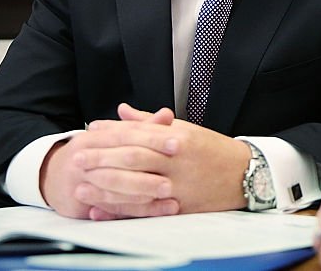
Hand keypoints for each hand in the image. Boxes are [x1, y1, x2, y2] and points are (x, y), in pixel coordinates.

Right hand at [39, 104, 179, 219]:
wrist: (51, 175)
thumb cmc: (90, 154)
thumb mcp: (112, 137)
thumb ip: (142, 126)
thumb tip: (167, 114)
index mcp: (95, 136)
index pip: (128, 134)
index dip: (154, 138)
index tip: (178, 143)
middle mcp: (86, 156)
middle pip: (123, 160)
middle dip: (152, 166)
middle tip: (177, 169)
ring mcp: (82, 180)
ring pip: (118, 186)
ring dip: (145, 189)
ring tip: (170, 193)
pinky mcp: (82, 203)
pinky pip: (113, 207)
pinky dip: (136, 208)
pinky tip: (156, 209)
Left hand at [75, 103, 250, 218]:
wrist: (244, 174)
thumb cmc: (213, 150)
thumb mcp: (185, 129)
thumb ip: (150, 122)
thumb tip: (121, 110)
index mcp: (177, 137)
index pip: (137, 133)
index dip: (111, 133)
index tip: (89, 132)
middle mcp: (176, 160)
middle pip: (132, 158)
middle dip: (101, 158)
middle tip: (76, 158)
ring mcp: (178, 185)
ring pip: (135, 185)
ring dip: (105, 185)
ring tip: (81, 184)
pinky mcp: (179, 207)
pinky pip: (144, 210)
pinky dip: (121, 210)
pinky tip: (102, 209)